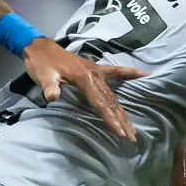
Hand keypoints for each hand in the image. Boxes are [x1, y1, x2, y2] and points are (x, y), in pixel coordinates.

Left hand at [19, 38, 138, 140]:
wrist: (40, 47)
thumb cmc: (41, 64)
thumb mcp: (42, 75)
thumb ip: (49, 86)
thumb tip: (53, 97)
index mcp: (84, 78)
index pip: (100, 103)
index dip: (110, 119)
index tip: (120, 133)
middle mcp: (95, 75)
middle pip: (111, 102)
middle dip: (122, 120)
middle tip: (132, 137)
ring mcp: (97, 71)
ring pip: (114, 95)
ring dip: (124, 112)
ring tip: (133, 128)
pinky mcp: (95, 69)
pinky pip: (116, 72)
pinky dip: (130, 73)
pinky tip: (145, 74)